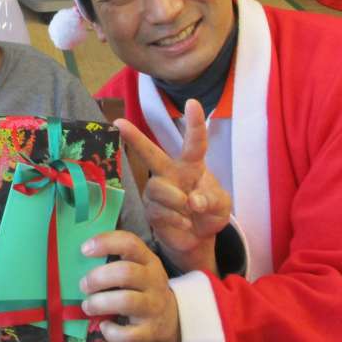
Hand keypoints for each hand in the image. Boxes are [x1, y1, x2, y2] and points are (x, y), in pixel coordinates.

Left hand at [79, 231, 178, 341]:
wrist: (174, 321)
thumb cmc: (144, 290)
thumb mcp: (139, 269)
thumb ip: (117, 260)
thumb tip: (81, 256)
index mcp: (148, 261)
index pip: (130, 243)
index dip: (106, 243)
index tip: (84, 249)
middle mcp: (154, 281)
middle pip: (125, 272)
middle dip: (98, 278)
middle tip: (84, 285)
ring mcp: (153, 307)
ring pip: (126, 301)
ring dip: (100, 303)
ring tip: (88, 306)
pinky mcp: (150, 332)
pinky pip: (128, 334)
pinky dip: (111, 332)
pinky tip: (104, 327)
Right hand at [114, 100, 230, 274]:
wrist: (197, 238)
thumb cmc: (210, 212)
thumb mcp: (222, 205)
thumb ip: (212, 199)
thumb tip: (192, 200)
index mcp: (191, 165)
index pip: (194, 142)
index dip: (194, 123)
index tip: (192, 103)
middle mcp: (170, 172)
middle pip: (151, 153)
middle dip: (135, 138)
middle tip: (119, 122)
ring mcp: (157, 190)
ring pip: (159, 188)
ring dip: (177, 201)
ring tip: (190, 213)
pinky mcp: (150, 209)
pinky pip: (159, 210)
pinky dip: (176, 219)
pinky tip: (184, 223)